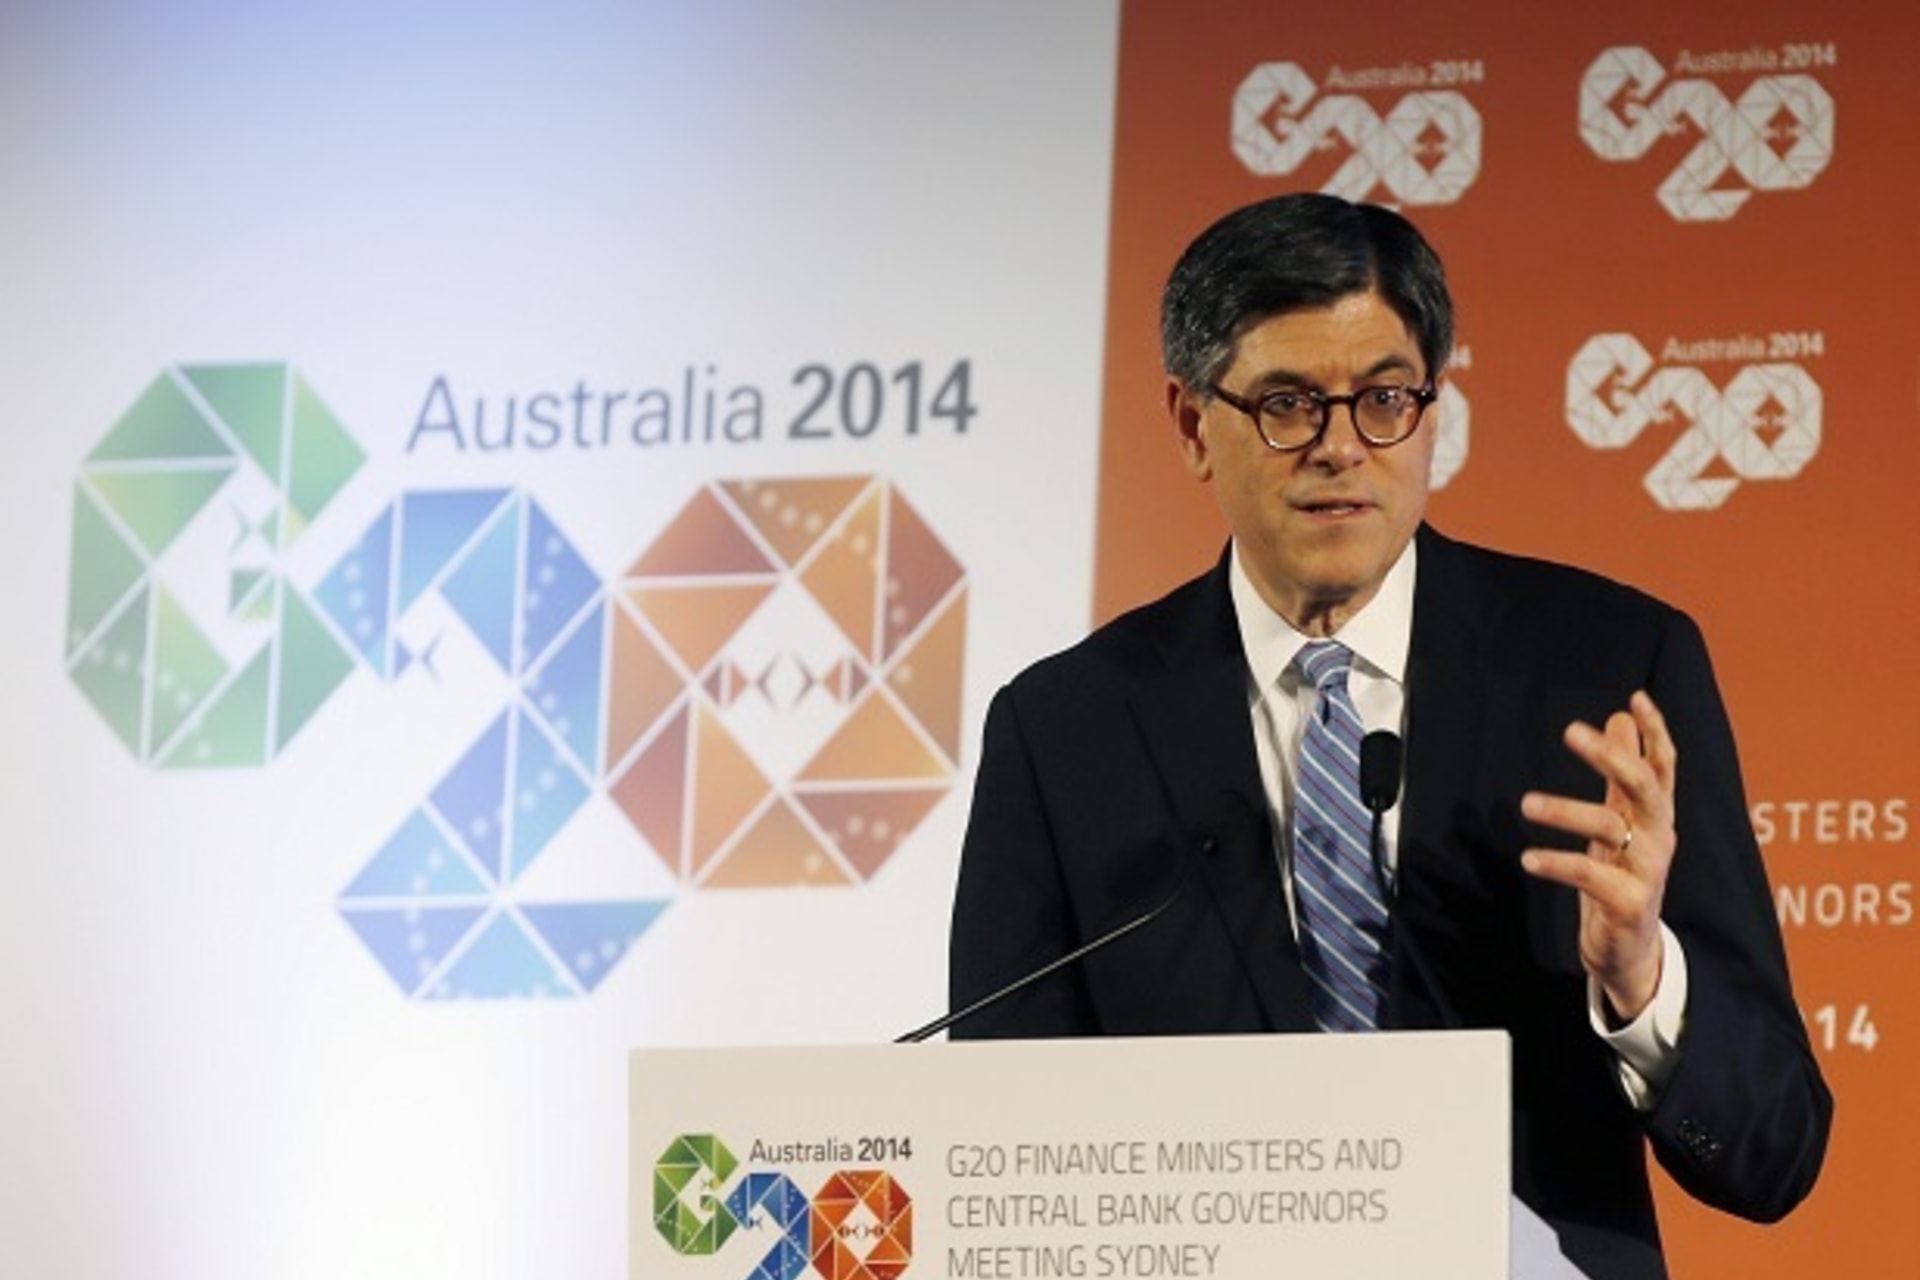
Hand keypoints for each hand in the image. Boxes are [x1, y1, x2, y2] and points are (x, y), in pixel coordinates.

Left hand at [1519, 690, 1677, 1021]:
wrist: (1631, 949)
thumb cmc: (1622, 875)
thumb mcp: (1622, 820)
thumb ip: (1621, 773)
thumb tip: (1621, 717)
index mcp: (1656, 816)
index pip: (1663, 766)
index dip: (1655, 732)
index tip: (1636, 697)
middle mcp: (1658, 837)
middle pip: (1644, 787)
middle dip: (1611, 756)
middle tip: (1570, 731)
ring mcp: (1647, 871)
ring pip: (1609, 827)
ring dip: (1565, 810)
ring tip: (1525, 804)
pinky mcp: (1629, 904)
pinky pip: (1590, 875)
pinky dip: (1558, 863)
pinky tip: (1528, 857)